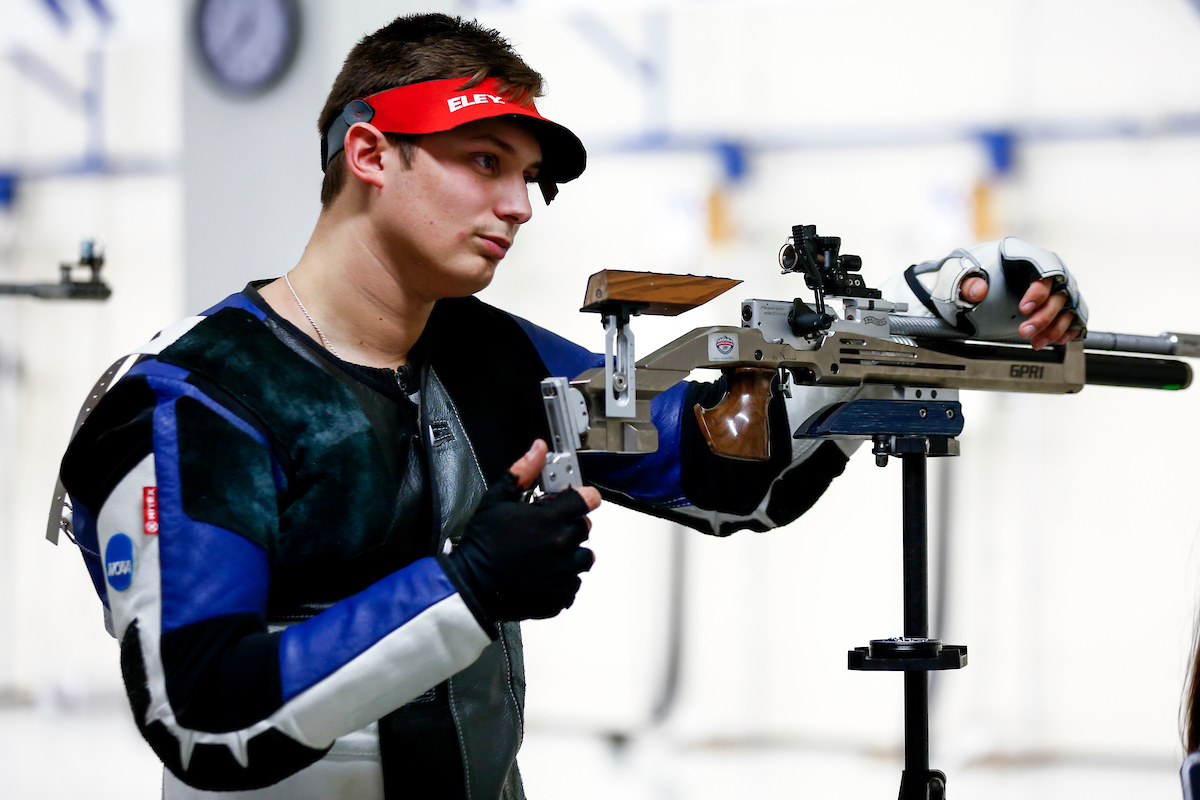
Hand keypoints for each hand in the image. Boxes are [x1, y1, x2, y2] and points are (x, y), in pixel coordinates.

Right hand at [443, 440, 600, 622]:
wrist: (473, 584)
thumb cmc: (482, 543)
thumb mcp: (496, 499)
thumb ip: (522, 472)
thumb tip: (539, 449)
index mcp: (550, 519)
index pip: (587, 500)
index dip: (584, 498)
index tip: (579, 500)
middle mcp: (562, 544)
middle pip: (585, 528)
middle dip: (570, 526)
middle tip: (548, 531)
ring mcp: (563, 571)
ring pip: (584, 558)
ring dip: (571, 554)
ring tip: (549, 555)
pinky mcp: (560, 594)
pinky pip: (574, 584)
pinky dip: (564, 580)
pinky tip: (544, 574)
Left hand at [960, 276, 1080, 350]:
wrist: (966, 284)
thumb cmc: (966, 273)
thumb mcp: (958, 274)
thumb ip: (967, 282)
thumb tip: (979, 291)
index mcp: (1022, 254)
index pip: (1043, 267)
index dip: (1038, 289)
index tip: (1024, 309)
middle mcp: (1042, 268)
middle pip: (1058, 290)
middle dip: (1045, 315)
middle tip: (1025, 331)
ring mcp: (1051, 286)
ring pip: (1067, 305)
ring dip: (1055, 327)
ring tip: (1037, 342)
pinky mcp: (1054, 303)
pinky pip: (1073, 315)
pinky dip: (1068, 328)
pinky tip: (1058, 340)